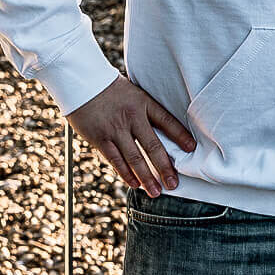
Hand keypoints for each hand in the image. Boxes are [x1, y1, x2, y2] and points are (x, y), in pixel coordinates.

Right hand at [67, 75, 195, 196]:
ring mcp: (116, 129)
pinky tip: (134, 184)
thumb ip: (145, 111)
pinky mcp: (100, 138)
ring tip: (155, 191)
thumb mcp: (134, 93)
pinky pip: (115, 160)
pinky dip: (126, 174)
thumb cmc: (111, 89)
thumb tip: (161, 130)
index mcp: (144, 103)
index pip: (166, 121)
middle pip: (153, 146)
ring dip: (146, 177)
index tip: (192, 148)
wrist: (83, 83)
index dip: (180, 135)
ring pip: (134, 158)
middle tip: (173, 183)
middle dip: (164, 167)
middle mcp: (132, 117)